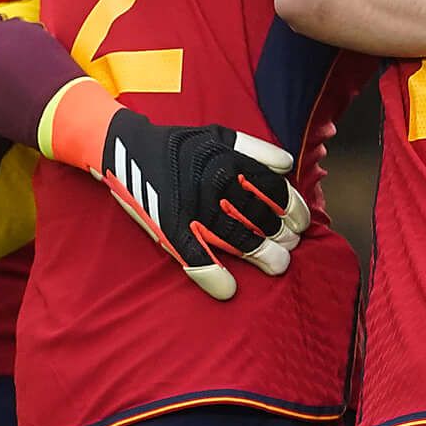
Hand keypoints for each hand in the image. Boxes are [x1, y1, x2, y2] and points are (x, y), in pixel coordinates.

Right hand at [90, 110, 310, 300]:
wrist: (125, 148)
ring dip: (264, 257)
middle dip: (283, 236)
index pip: (274, 191)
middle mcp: (215, 186)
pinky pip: (196, 260)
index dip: (293, 210)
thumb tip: (287, 166)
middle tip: (291, 245)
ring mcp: (192, 211)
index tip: (301, 223)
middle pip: (262, 219)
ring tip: (278, 265)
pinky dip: (214, 278)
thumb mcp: (218, 135)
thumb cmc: (179, 144)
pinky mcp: (169, 229)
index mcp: (229, 162)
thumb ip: (255, 150)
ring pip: (239, 241)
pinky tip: (229, 289)